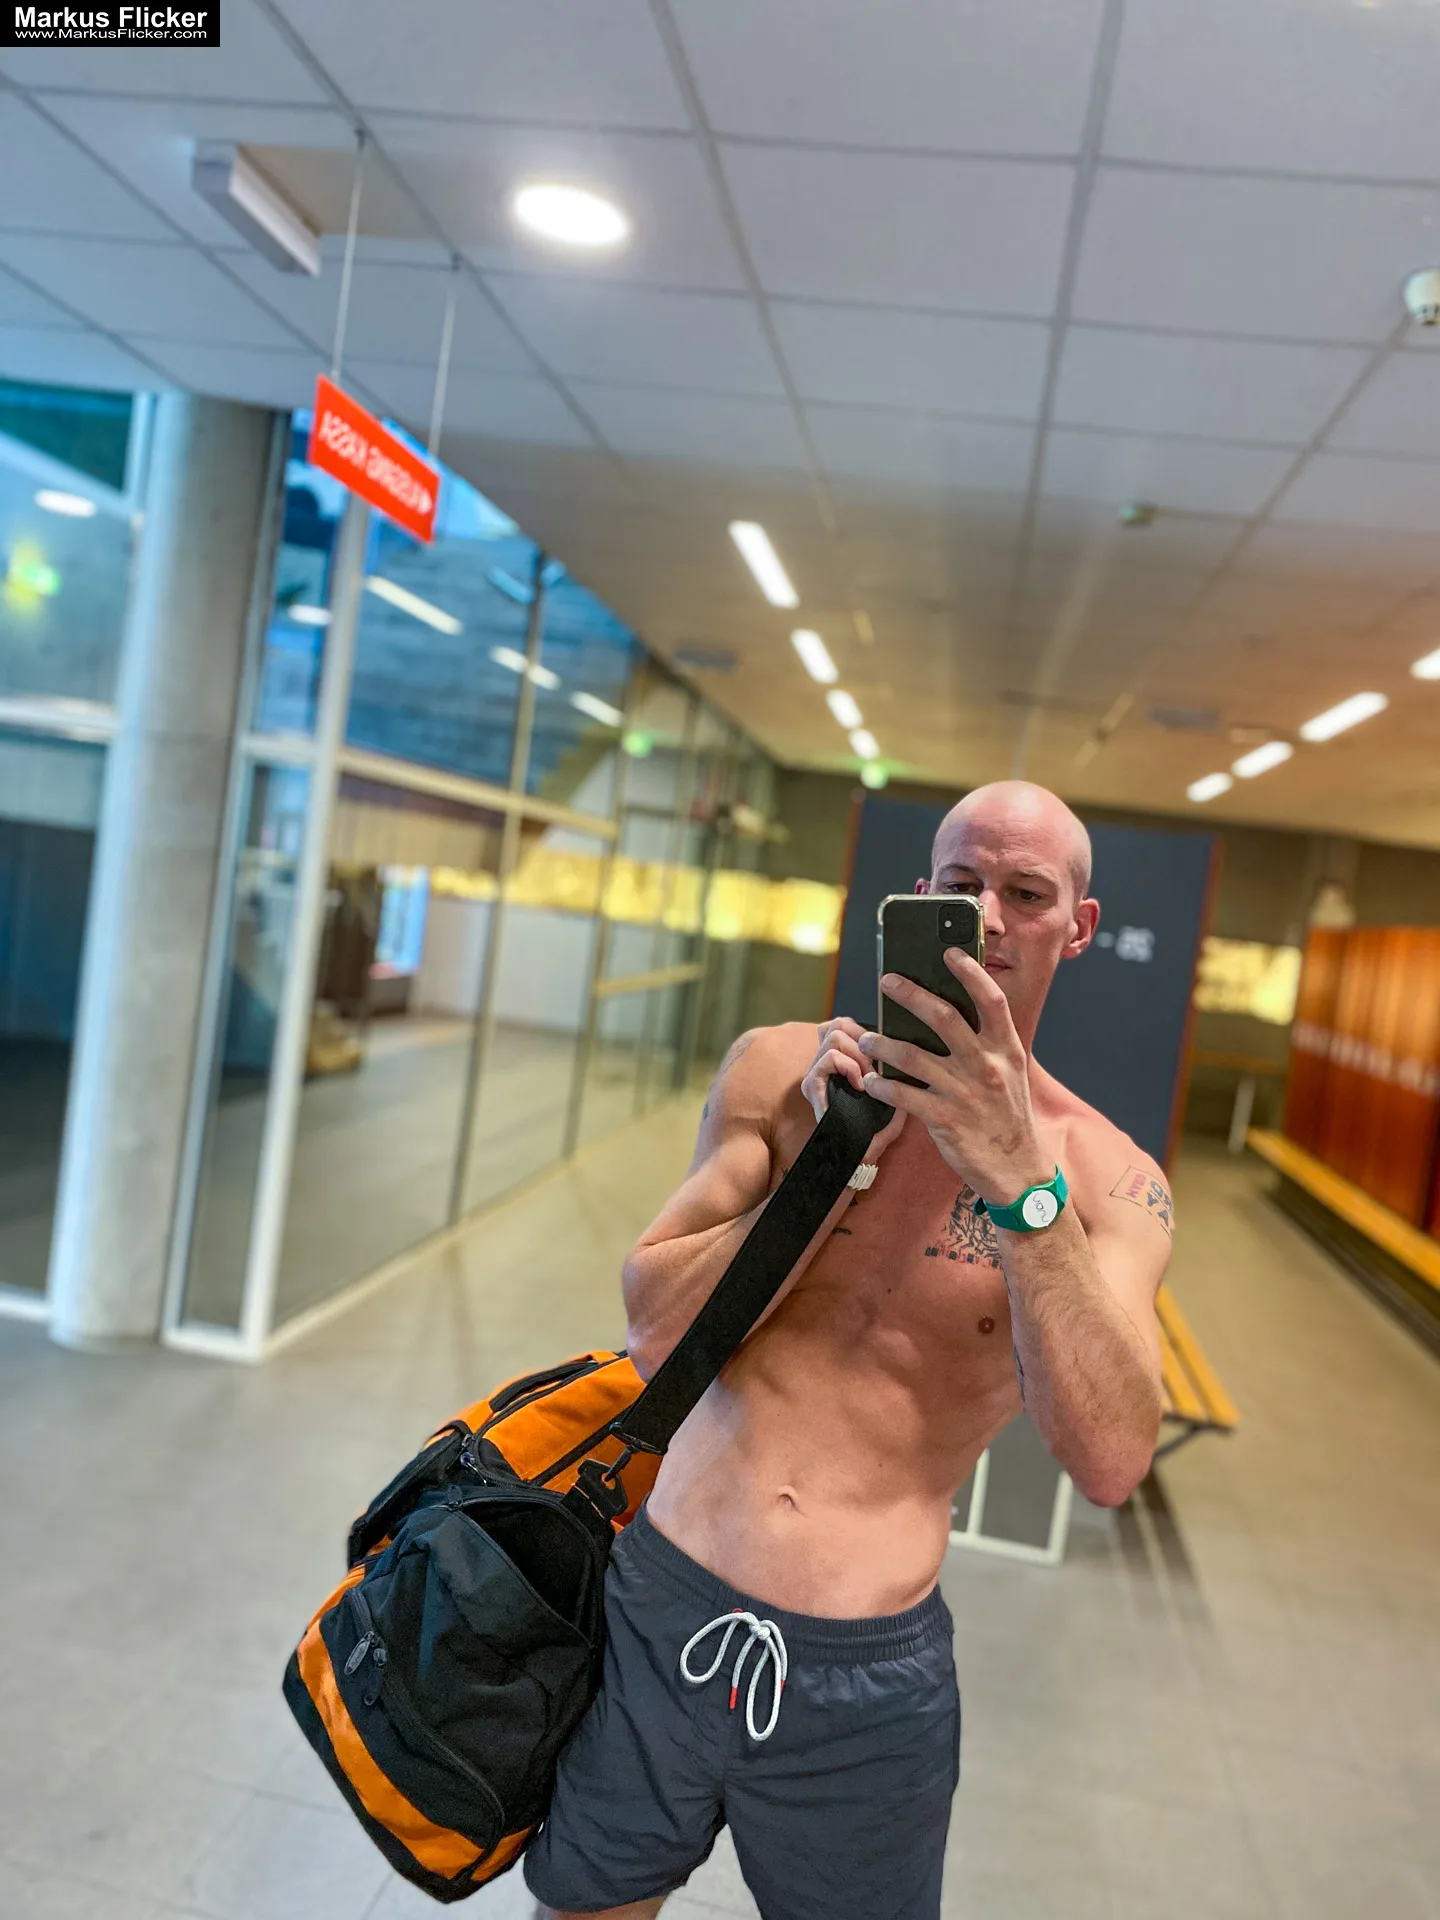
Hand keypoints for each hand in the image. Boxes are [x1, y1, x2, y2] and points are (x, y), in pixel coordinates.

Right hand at [801, 1017, 906, 1158]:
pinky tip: (860, 1085)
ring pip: (834, 1035)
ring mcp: (816, 1073)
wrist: (860, 1158)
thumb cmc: (877, 1128)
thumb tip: (905, 1044)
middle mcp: (824, 1063)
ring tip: (867, 1077)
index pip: (844, 1023)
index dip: (864, 1030)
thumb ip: (895, 1071)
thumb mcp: (892, 1094)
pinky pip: (828, 1058)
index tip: (882, 1050)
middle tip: (875, 1067)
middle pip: (838, 1024)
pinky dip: (847, 1066)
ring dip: (857, 1054)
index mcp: (841, 1061)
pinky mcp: (811, 1086)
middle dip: (862, 1040)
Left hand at [856, 952, 1047, 1202]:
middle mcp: (986, 1065)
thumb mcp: (1009, 1074)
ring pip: (911, 1054)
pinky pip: (902, 1094)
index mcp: (1006, 1049)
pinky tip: (870, 1083)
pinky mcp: (944, 1119)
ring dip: (881, 1043)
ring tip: (866, 1039)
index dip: (970, 972)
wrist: (1018, 1170)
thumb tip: (948, 1015)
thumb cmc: (1006, 1116)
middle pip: (942, 1016)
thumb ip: (985, 1045)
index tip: (948, 953)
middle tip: (887, 981)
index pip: (991, 1000)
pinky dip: (880, 1086)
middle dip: (908, 994)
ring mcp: (964, 1092)